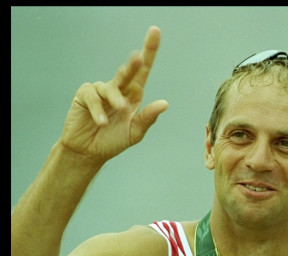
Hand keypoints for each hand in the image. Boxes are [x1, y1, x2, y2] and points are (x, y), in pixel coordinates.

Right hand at [59, 26, 168, 165]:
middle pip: (128, 70)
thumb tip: (164, 103)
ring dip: (115, 99)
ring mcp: (100, 91)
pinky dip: (98, 109)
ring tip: (119, 111)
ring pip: (110, 87)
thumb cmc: (113, 141)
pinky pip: (93, 96)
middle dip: (134, 62)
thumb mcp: (135, 132)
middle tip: (138, 57)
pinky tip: (101, 122)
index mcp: (133, 95)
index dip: (149, 51)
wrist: (89, 152)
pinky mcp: (84, 95)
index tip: (155, 32)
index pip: (143, 71)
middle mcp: (118, 89)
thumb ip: (148, 118)